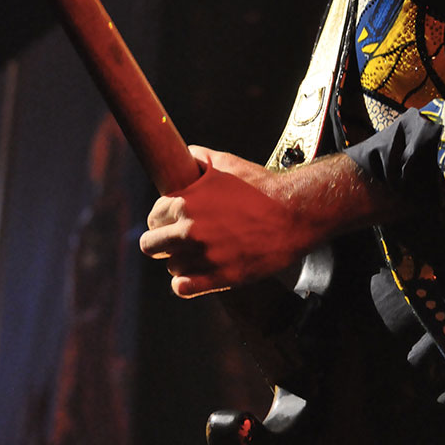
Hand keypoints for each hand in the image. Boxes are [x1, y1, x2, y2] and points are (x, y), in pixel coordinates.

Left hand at [139, 145, 314, 296]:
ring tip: (200, 252)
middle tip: (179, 238)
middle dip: (162, 240)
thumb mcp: (227, 163)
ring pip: (170, 266)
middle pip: (150, 244)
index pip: (153, 217)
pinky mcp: (218, 278)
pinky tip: (199, 272)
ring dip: (181, 260)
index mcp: (184, 203)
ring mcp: (202, 257)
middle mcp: (188, 232)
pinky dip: (186, 282)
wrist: (294, 215)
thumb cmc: (261, 187)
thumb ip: (198, 158)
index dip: (164, 217)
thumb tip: (183, 156)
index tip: (174, 220)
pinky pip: (182, 287)